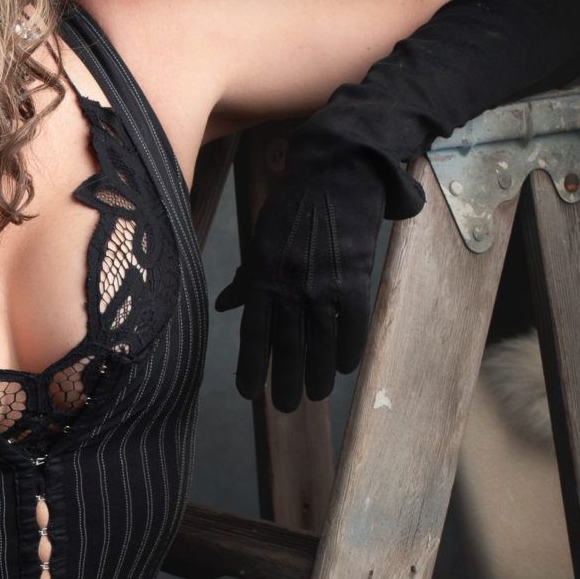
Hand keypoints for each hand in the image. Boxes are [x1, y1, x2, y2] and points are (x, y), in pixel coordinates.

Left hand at [213, 140, 393, 410]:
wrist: (337, 171)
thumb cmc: (295, 205)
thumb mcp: (262, 238)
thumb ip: (246, 277)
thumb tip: (224, 306)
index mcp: (263, 276)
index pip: (254, 332)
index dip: (252, 365)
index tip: (249, 393)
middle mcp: (290, 285)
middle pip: (287, 344)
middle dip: (286, 379)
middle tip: (286, 407)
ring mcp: (323, 283)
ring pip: (320, 340)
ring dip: (318, 372)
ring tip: (316, 396)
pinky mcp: (355, 276)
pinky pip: (353, 323)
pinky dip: (349, 348)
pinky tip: (345, 368)